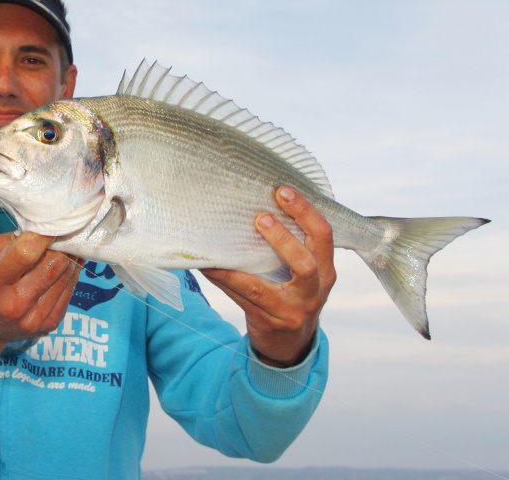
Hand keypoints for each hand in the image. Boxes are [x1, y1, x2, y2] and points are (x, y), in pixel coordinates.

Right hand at [0, 232, 79, 375]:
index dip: (42, 236)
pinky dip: (68, 275)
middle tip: (54, 237)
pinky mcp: (49, 325)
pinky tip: (56, 269)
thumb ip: (5, 239)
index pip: (25, 253)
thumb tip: (40, 231)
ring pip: (67, 274)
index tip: (49, 225)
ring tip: (55, 252)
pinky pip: (71, 289)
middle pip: (55, 263)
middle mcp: (13, 304)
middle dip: (57, 245)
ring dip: (65, 259)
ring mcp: (33, 318)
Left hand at [201, 186, 335, 367]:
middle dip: (282, 238)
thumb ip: (296, 246)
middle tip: (260, 216)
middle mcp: (313, 292)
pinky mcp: (267, 322)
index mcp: (326, 271)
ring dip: (239, 265)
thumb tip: (259, 203)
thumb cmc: (294, 295)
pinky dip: (223, 279)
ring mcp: (290, 311)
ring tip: (222, 244)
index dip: (305, 211)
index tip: (283, 190)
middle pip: (306, 263)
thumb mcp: (305, 274)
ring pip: (262, 287)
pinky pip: (241, 298)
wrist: (291, 344)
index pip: (323, 236)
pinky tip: (208, 266)